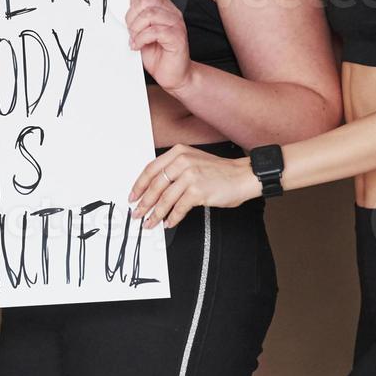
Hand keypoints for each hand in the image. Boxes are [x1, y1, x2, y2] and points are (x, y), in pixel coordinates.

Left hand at [127, 0, 194, 92]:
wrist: (174, 75)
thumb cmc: (159, 54)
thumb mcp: (142, 31)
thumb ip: (138, 14)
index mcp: (165, 9)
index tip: (130, 15)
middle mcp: (172, 14)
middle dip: (132, 15)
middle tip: (130, 30)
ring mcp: (176, 25)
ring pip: (150, 13)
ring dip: (136, 28)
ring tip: (135, 39)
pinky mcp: (177, 38)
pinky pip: (155, 31)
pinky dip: (141, 39)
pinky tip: (138, 46)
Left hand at [129, 144, 259, 225]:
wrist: (242, 176)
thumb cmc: (218, 171)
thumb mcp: (193, 160)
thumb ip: (174, 169)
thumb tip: (155, 189)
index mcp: (178, 152)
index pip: (151, 169)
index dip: (139, 185)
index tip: (133, 196)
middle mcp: (182, 162)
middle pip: (155, 185)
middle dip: (144, 202)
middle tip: (137, 213)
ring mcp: (190, 176)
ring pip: (165, 199)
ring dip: (156, 214)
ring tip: (150, 222)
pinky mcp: (197, 191)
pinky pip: (179, 208)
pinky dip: (172, 218)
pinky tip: (169, 223)